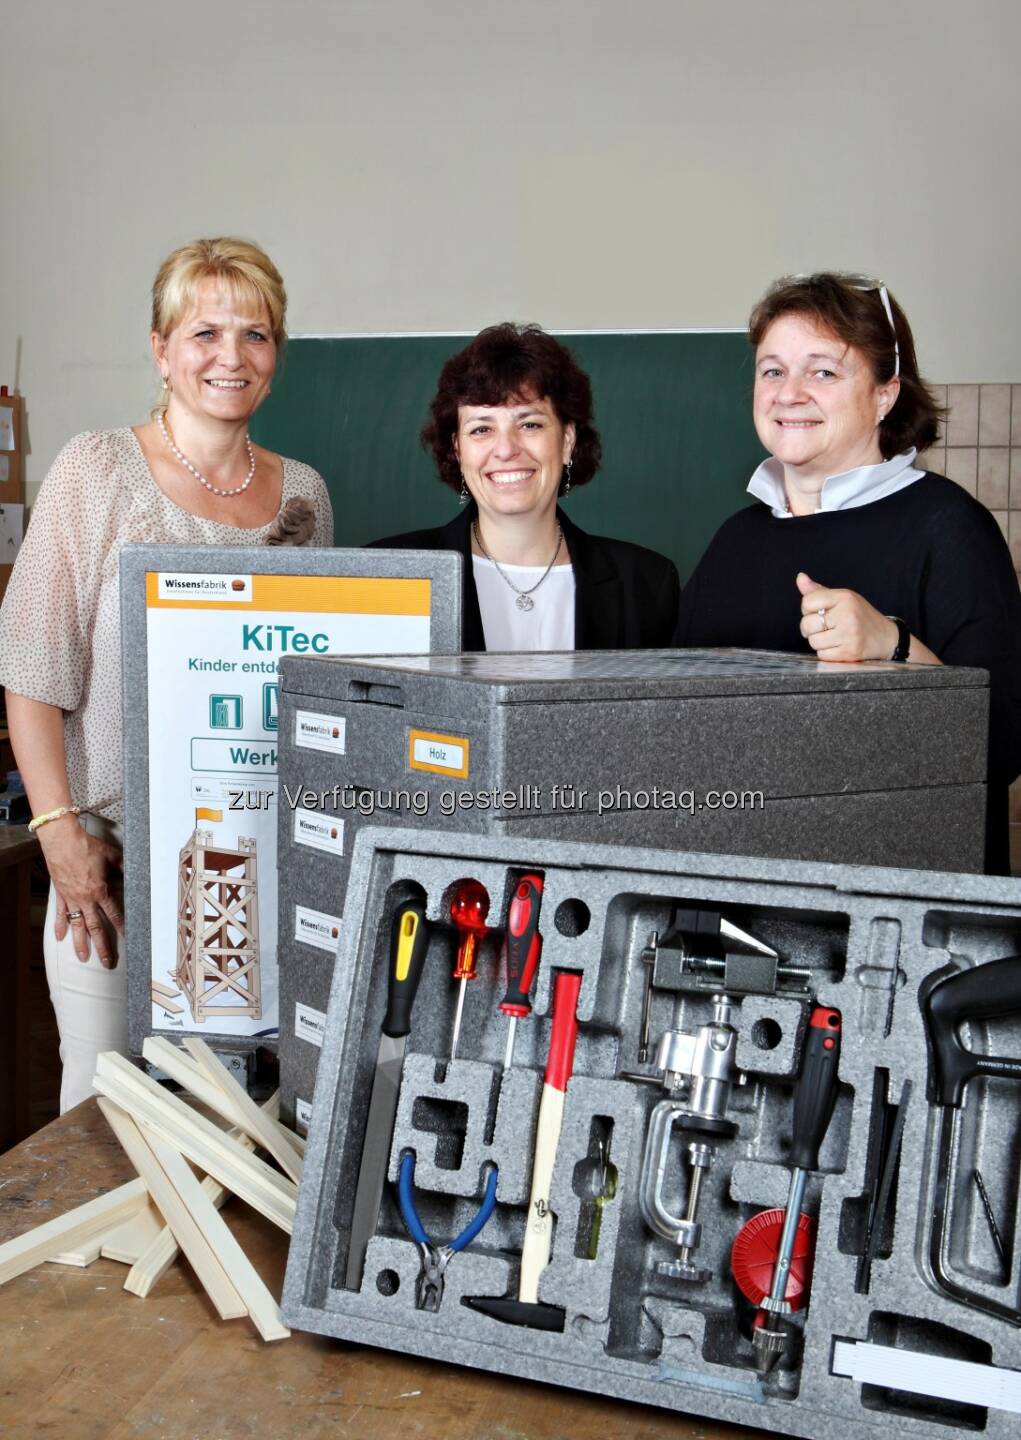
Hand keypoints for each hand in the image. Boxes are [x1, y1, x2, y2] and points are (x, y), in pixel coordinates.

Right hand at [39, 816, 123, 965]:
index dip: (122, 927)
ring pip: (77, 926)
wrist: (62, 841)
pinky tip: (61, 938)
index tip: (127, 939)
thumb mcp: (112, 855)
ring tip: (83, 958)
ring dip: (80, 943)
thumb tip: (136, 869)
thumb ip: (124, 866)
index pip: (114, 914)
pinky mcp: (61, 895)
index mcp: (101, 891)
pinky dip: (60, 926)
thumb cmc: (87, 847)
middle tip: (106, 961)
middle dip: (102, 946)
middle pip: (96, 928)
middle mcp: (86, 899)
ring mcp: (72, 899)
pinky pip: (61, 914)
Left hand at [796, 572, 899, 662]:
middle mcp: (847, 614)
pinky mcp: (849, 652)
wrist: (885, 637)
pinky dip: (826, 652)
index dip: (808, 609)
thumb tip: (800, 578)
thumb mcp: (842, 598)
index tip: (819, 611)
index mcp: (844, 598)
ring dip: (819, 641)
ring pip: (813, 641)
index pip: (807, 602)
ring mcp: (849, 635)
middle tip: (826, 627)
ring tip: (833, 636)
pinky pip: (822, 654)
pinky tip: (838, 646)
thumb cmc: (860, 616)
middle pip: (807, 624)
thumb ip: (818, 591)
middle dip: (811, 628)